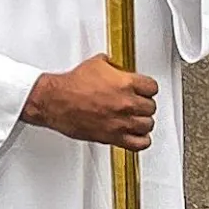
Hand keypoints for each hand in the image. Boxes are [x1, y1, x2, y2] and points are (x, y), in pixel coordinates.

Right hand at [21, 55, 159, 149]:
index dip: (148, 88)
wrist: (56, 101)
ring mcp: (121, 121)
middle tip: (137, 104)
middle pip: (151, 107)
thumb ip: (111, 66)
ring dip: (143, 122)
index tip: (144, 90)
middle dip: (144, 105)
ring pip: (148, 125)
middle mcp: (126, 103)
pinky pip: (139, 144)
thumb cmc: (71, 85)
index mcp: (125, 83)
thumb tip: (115, 66)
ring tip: (136, 119)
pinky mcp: (114, 137)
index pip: (152, 87)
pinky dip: (141, 140)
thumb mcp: (95, 64)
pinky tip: (136, 135)